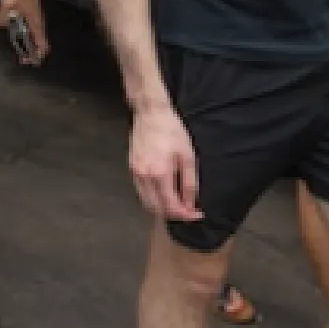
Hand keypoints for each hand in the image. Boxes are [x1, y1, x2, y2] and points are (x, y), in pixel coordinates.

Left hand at [0, 0, 49, 63]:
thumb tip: (0, 23)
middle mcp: (38, 19)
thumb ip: (2, 16)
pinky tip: (18, 29)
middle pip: (39, 38)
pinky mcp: (31, 7)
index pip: (41, 41)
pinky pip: (30, 23)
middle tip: (25, 57)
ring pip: (35, 31)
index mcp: (35, 21)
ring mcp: (35, 13)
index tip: (32, 61)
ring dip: (30, 39)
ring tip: (23, 46)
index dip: (38, 53)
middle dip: (33, 49)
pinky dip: (26, 30)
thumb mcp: (6, 4)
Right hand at [128, 106, 200, 220]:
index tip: (197, 215)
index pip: (171, 206)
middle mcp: (144, 177)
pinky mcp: (131, 167)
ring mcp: (135, 173)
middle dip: (173, 215)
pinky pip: (141, 192)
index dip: (185, 215)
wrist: (151, 113)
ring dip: (161, 209)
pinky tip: (163, 194)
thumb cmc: (173, 132)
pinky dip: (152, 199)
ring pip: (146, 202)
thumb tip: (191, 205)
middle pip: (156, 209)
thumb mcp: (188, 157)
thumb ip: (189, 184)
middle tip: (188, 211)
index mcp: (160, 174)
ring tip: (177, 205)